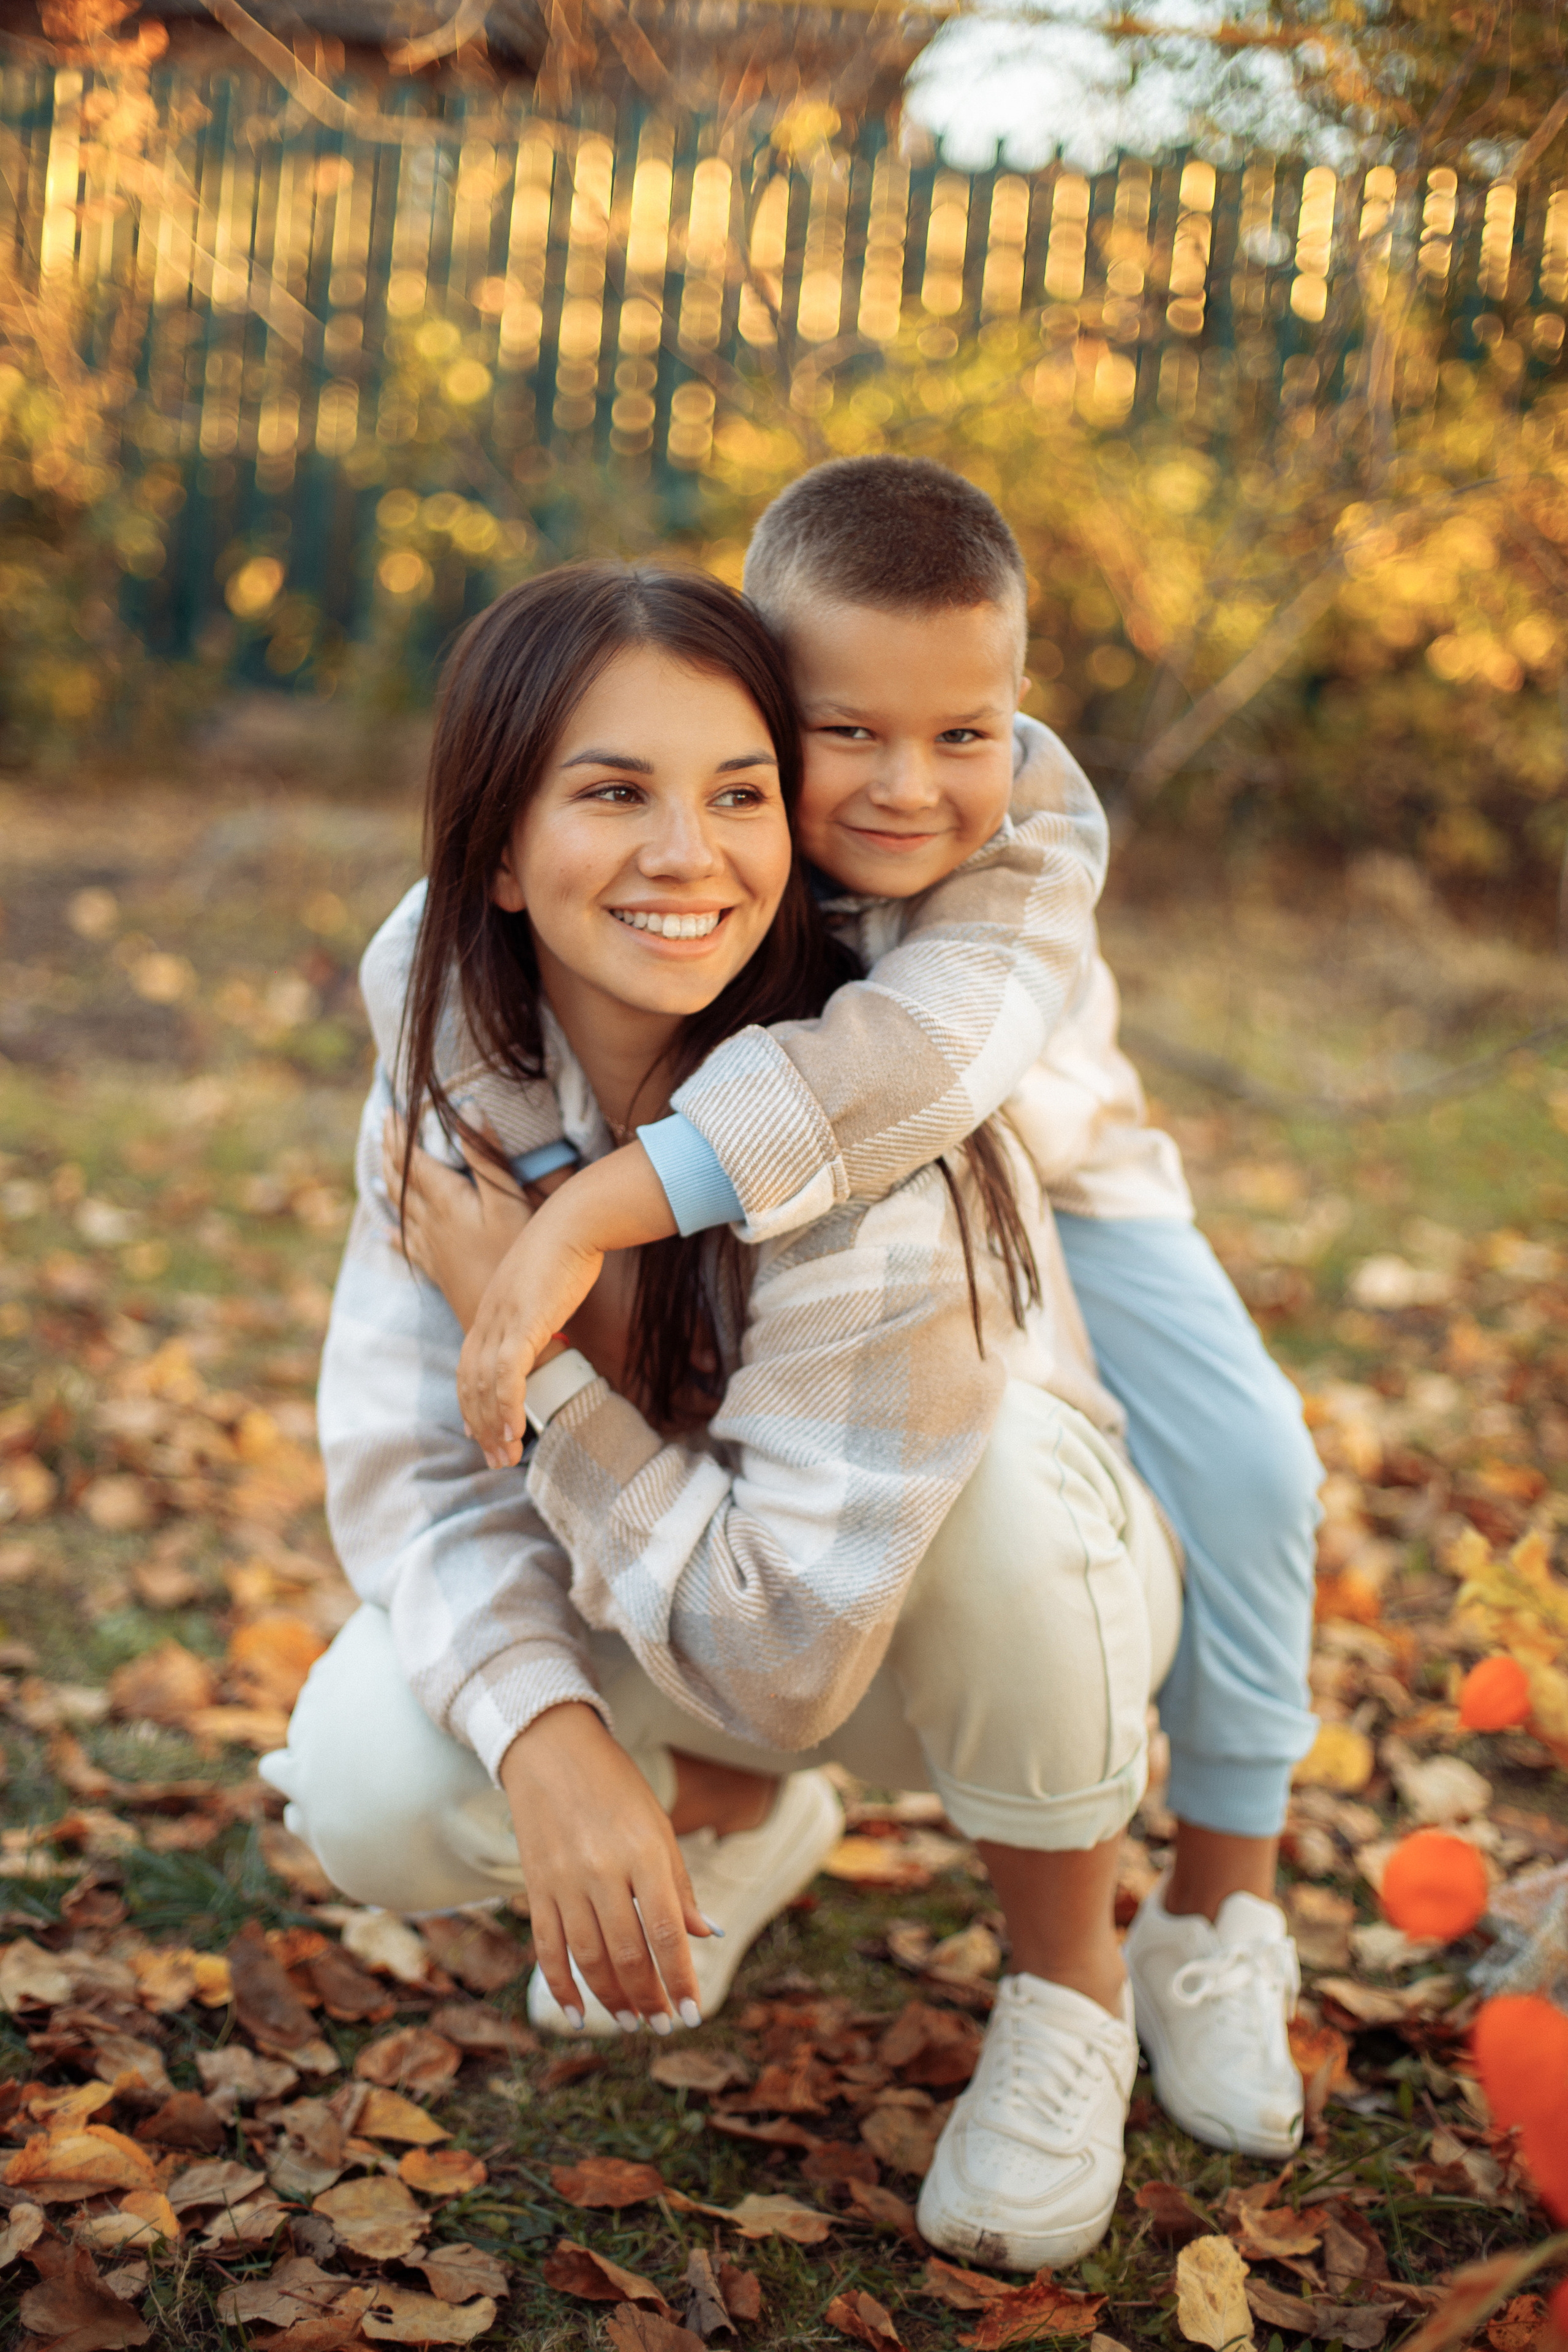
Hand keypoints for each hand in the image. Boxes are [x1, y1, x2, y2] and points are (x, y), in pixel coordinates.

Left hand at [381, 1114, 530, 1331]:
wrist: (506, 1318)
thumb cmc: (514, 1253)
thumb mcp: (506, 1199)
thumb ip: (485, 1155)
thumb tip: (468, 1108)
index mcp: (445, 1199)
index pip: (413, 1159)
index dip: (399, 1134)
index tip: (387, 1111)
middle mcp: (430, 1221)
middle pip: (402, 1180)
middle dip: (389, 1151)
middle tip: (380, 1127)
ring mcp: (430, 1247)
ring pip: (401, 1209)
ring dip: (389, 1183)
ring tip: (378, 1168)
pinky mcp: (437, 1269)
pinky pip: (406, 1245)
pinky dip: (393, 1233)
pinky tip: (384, 1233)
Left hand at [457, 1216, 605, 1465]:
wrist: (574, 1222)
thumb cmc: (565, 1251)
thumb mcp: (541, 1289)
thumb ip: (534, 1313)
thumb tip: (546, 1332)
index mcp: (489, 1312)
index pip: (469, 1368)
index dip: (471, 1404)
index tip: (479, 1433)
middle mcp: (487, 1319)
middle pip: (471, 1385)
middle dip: (480, 1427)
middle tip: (496, 1459)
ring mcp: (501, 1322)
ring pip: (486, 1387)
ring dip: (494, 1427)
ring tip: (507, 1457)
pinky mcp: (522, 1324)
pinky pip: (508, 1376)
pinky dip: (508, 1407)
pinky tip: (517, 1431)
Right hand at [499, 1702, 711, 2031]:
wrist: (550, 1750)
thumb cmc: (617, 1788)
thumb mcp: (659, 1827)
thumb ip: (680, 1885)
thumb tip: (708, 1934)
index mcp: (643, 1853)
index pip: (665, 1931)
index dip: (680, 1978)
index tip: (694, 2014)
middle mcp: (602, 1871)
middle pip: (627, 1952)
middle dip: (649, 1997)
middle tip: (663, 2025)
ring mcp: (563, 1882)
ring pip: (588, 1958)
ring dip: (612, 1998)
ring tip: (631, 2021)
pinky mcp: (535, 1887)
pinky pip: (547, 1948)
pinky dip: (561, 1986)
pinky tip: (577, 2014)